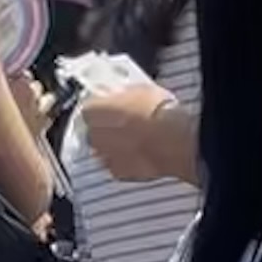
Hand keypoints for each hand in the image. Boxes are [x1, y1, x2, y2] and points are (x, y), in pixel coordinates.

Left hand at [79, 74, 195, 184]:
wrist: (172, 140)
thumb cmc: (156, 111)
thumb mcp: (139, 89)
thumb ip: (123, 94)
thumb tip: (122, 96)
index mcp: (93, 110)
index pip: (90, 107)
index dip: (105, 106)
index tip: (117, 104)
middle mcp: (93, 135)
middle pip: (95, 130)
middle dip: (108, 128)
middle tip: (130, 122)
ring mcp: (105, 156)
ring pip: (106, 150)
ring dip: (117, 145)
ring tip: (140, 140)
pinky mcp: (120, 173)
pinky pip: (120, 165)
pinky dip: (128, 161)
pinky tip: (145, 154)